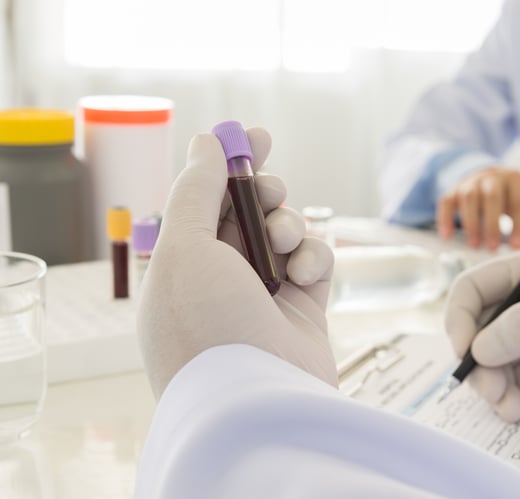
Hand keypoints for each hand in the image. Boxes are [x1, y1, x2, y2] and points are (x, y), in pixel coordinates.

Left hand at [138, 130, 337, 398]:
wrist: (258, 402)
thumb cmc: (207, 326)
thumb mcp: (186, 249)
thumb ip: (196, 191)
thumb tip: (205, 143)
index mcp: (182, 265)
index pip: (204, 202)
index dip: (228, 164)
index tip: (256, 135)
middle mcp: (220, 279)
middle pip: (247, 212)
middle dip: (263, 191)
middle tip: (270, 189)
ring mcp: (264, 295)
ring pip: (285, 232)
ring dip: (288, 224)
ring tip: (283, 241)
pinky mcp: (304, 309)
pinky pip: (315, 261)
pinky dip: (313, 257)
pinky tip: (304, 274)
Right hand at [436, 167, 519, 250]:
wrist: (486, 176)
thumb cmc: (507, 195)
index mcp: (514, 179)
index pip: (519, 202)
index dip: (519, 225)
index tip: (516, 246)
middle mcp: (491, 178)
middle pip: (492, 197)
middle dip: (492, 224)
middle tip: (493, 247)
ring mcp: (470, 182)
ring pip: (469, 199)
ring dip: (471, 224)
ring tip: (474, 245)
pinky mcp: (453, 190)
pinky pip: (446, 203)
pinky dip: (445, 219)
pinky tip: (447, 236)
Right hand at [445, 249, 519, 422]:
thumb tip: (478, 349)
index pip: (472, 290)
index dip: (459, 319)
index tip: (464, 352)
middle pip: (477, 333)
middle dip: (480, 366)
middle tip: (494, 393)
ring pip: (494, 363)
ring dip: (498, 389)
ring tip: (516, 409)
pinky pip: (517, 383)